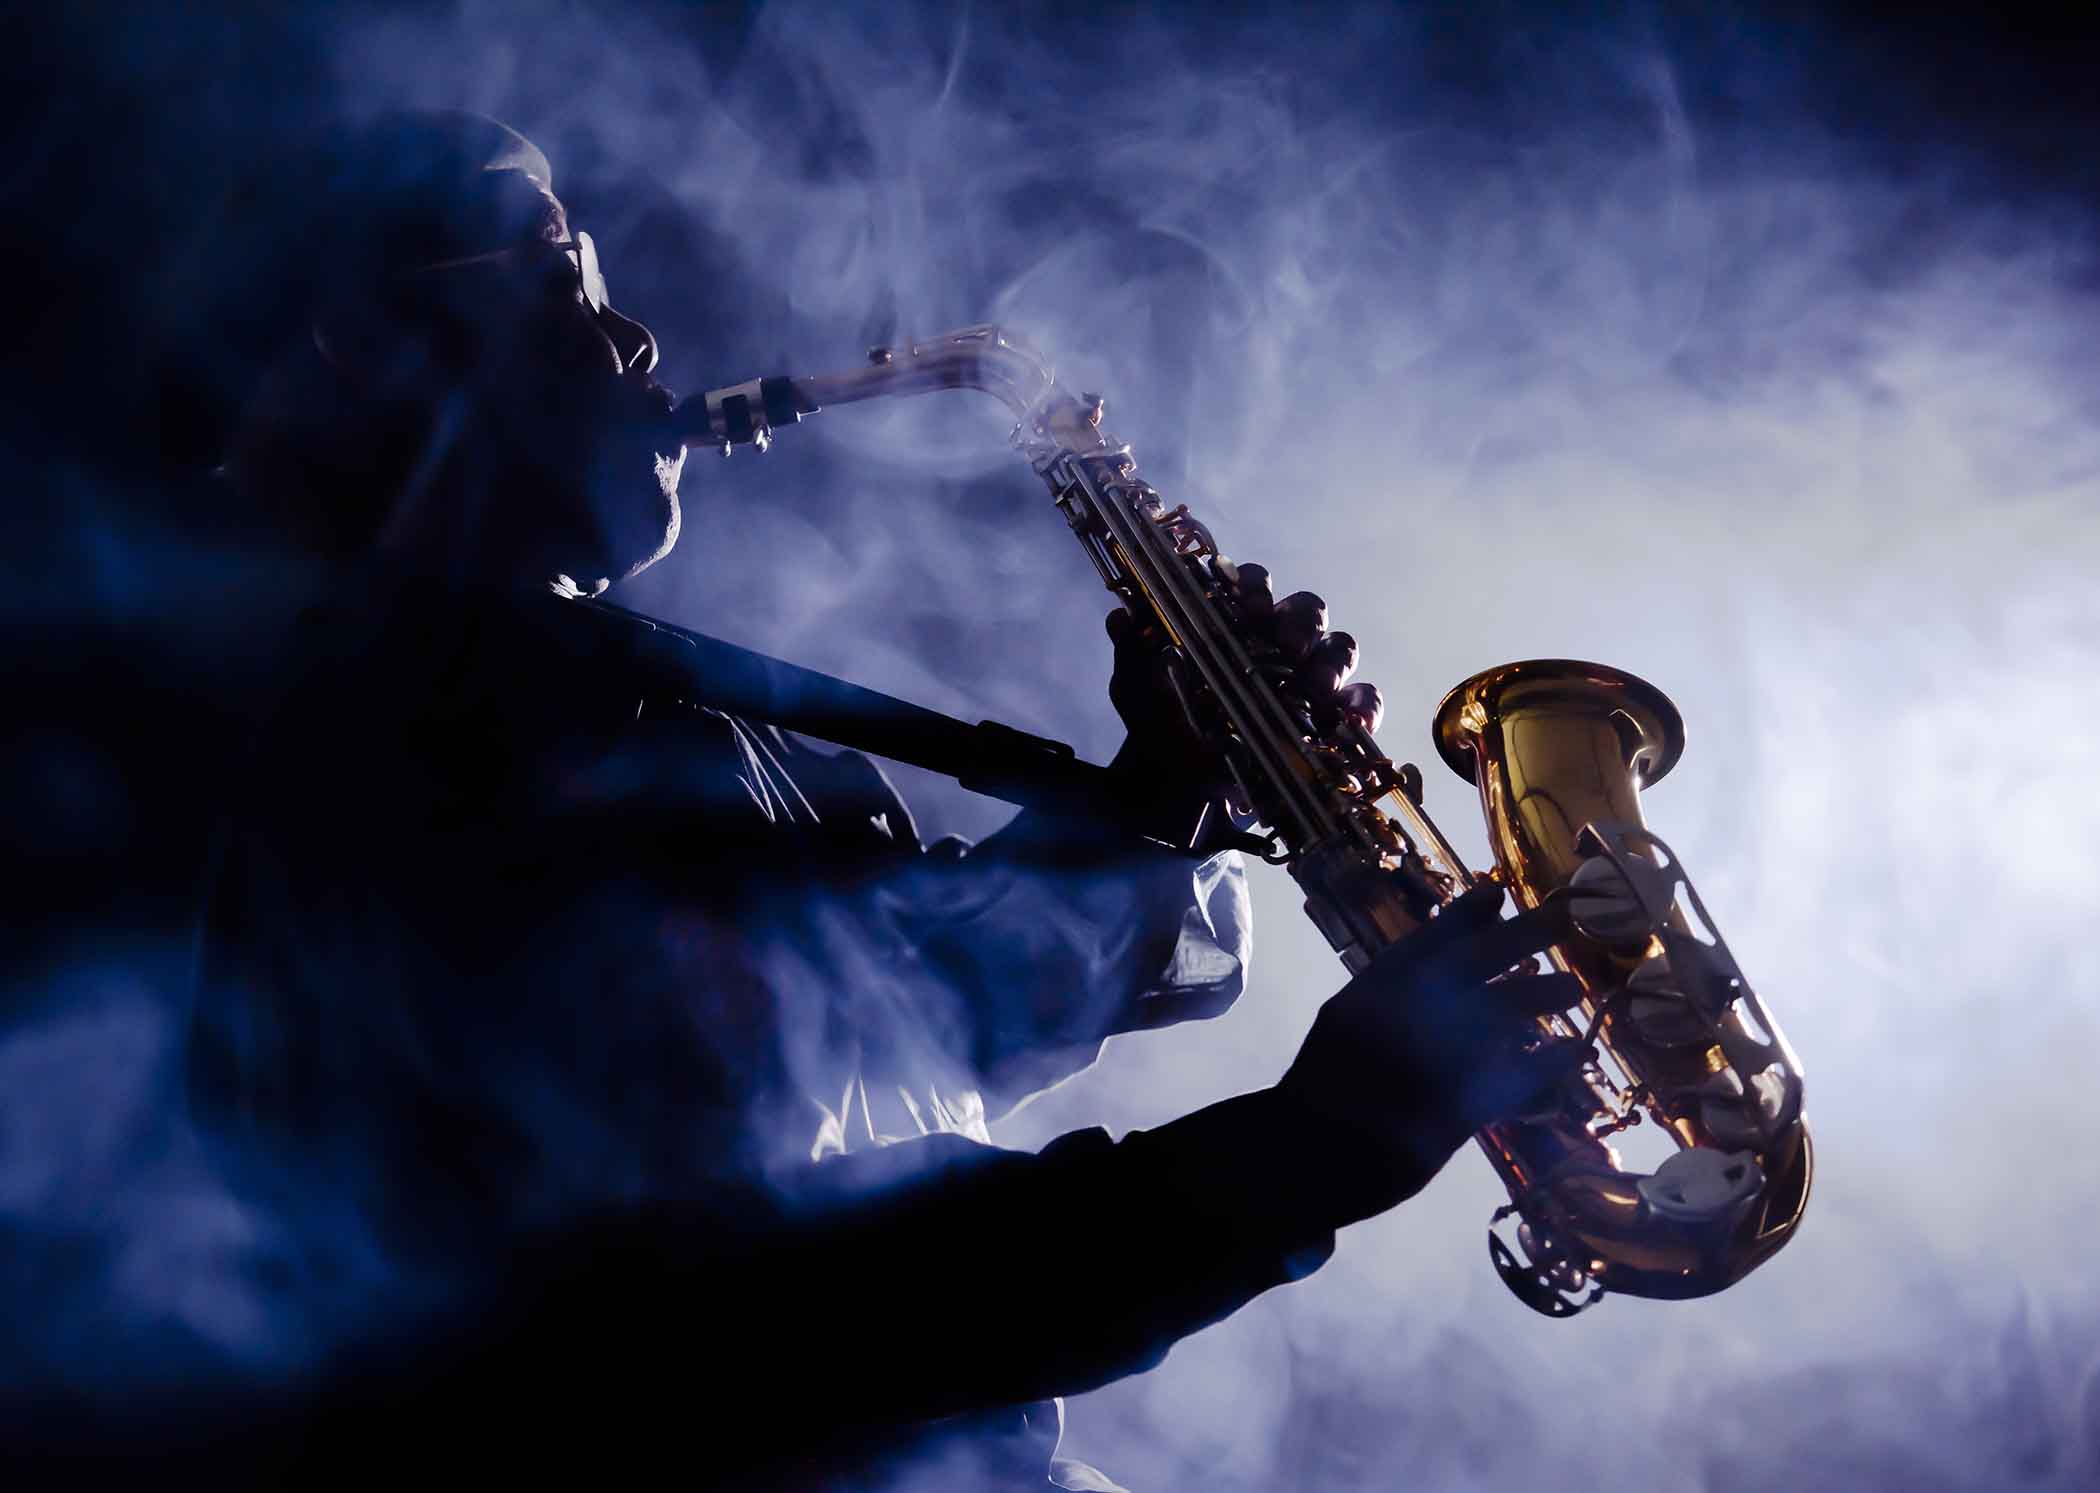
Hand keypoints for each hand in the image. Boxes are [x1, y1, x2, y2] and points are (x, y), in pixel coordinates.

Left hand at [1105, 565, 1383, 824]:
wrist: (1175, 790)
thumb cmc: (1160, 727)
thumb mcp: (1136, 690)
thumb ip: (1131, 652)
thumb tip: (1120, 618)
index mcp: (1234, 624)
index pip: (1255, 585)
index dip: (1257, 587)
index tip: (1247, 607)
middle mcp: (1276, 644)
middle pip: (1308, 610)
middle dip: (1303, 621)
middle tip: (1289, 646)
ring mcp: (1306, 680)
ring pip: (1340, 648)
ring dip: (1333, 661)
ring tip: (1317, 688)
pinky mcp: (1328, 720)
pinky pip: (1362, 701)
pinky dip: (1364, 706)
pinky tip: (1353, 722)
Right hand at [1274, 881, 1585, 1228]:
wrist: (1307, 1154)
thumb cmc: (1330, 1084)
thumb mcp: (1351, 1017)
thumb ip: (1394, 984)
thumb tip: (1448, 952)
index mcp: (1373, 991)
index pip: (1429, 940)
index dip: (1467, 913)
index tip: (1499, 889)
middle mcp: (1403, 1015)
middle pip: (1475, 961)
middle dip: (1524, 935)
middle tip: (1565, 917)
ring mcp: (1430, 1059)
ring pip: (1503, 1012)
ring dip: (1541, 995)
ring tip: (1573, 989)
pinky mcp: (1456, 1106)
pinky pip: (1517, 1077)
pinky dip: (1548, 1062)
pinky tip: (1571, 1051)